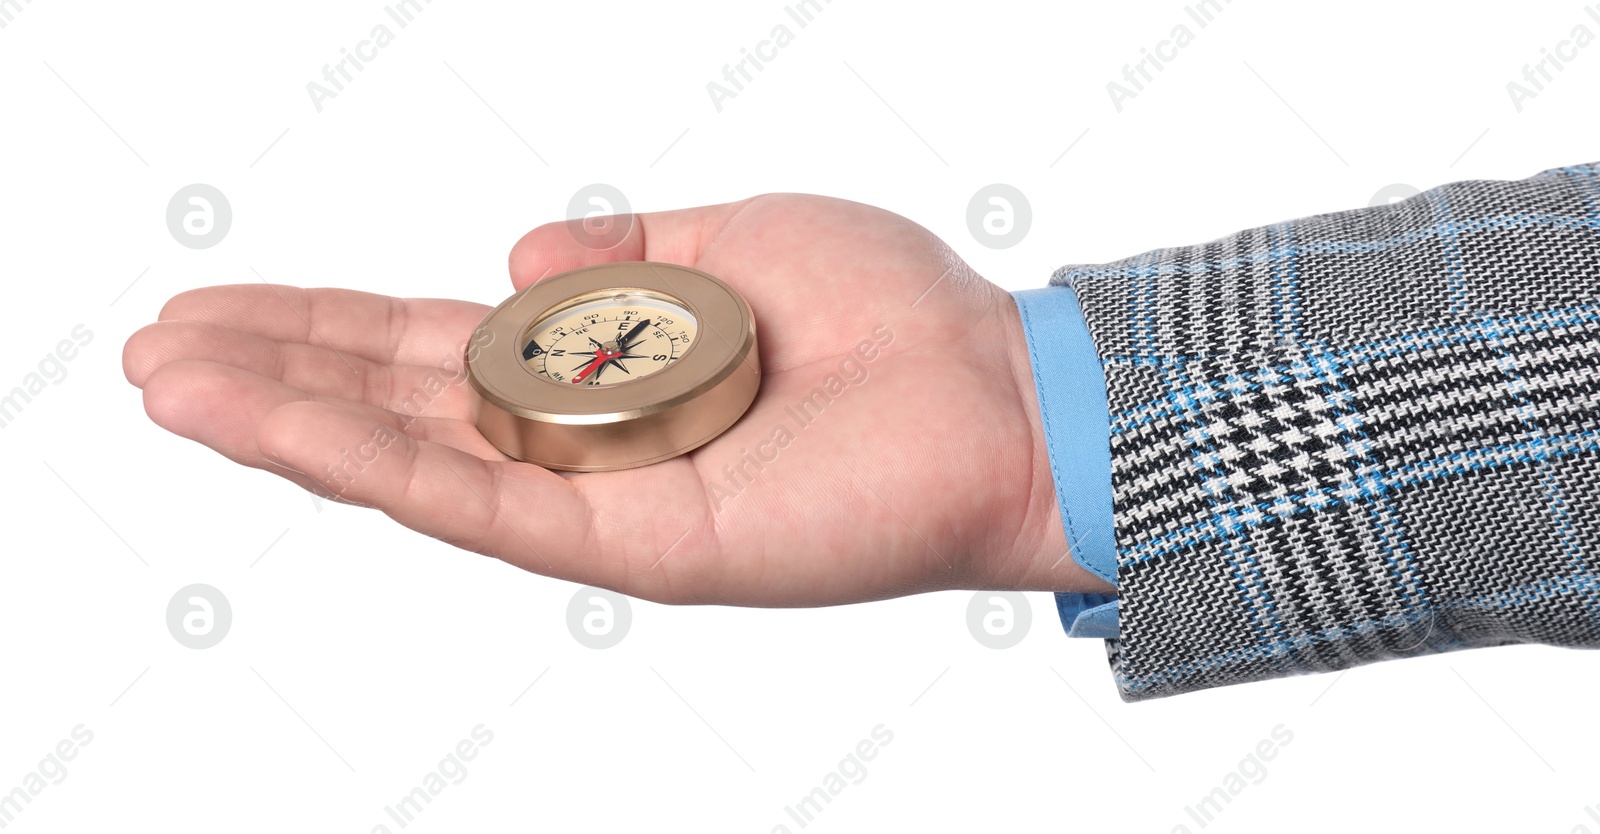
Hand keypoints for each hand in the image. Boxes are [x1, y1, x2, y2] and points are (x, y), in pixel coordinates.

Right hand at [123, 194, 1112, 604]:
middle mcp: (591, 439)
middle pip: (401, 403)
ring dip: (285, 420)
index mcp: (611, 365)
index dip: (328, 326)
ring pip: (415, 461)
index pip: (438, 348)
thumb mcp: (745, 236)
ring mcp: (604, 500)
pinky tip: (271, 425)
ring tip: (168, 381)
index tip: (225, 305)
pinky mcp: (637, 547)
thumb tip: (515, 252)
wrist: (1000, 392)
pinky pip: (483, 503)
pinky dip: (371, 462)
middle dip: (277, 374)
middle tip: (154, 347)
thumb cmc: (895, 319)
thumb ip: (627, 248)